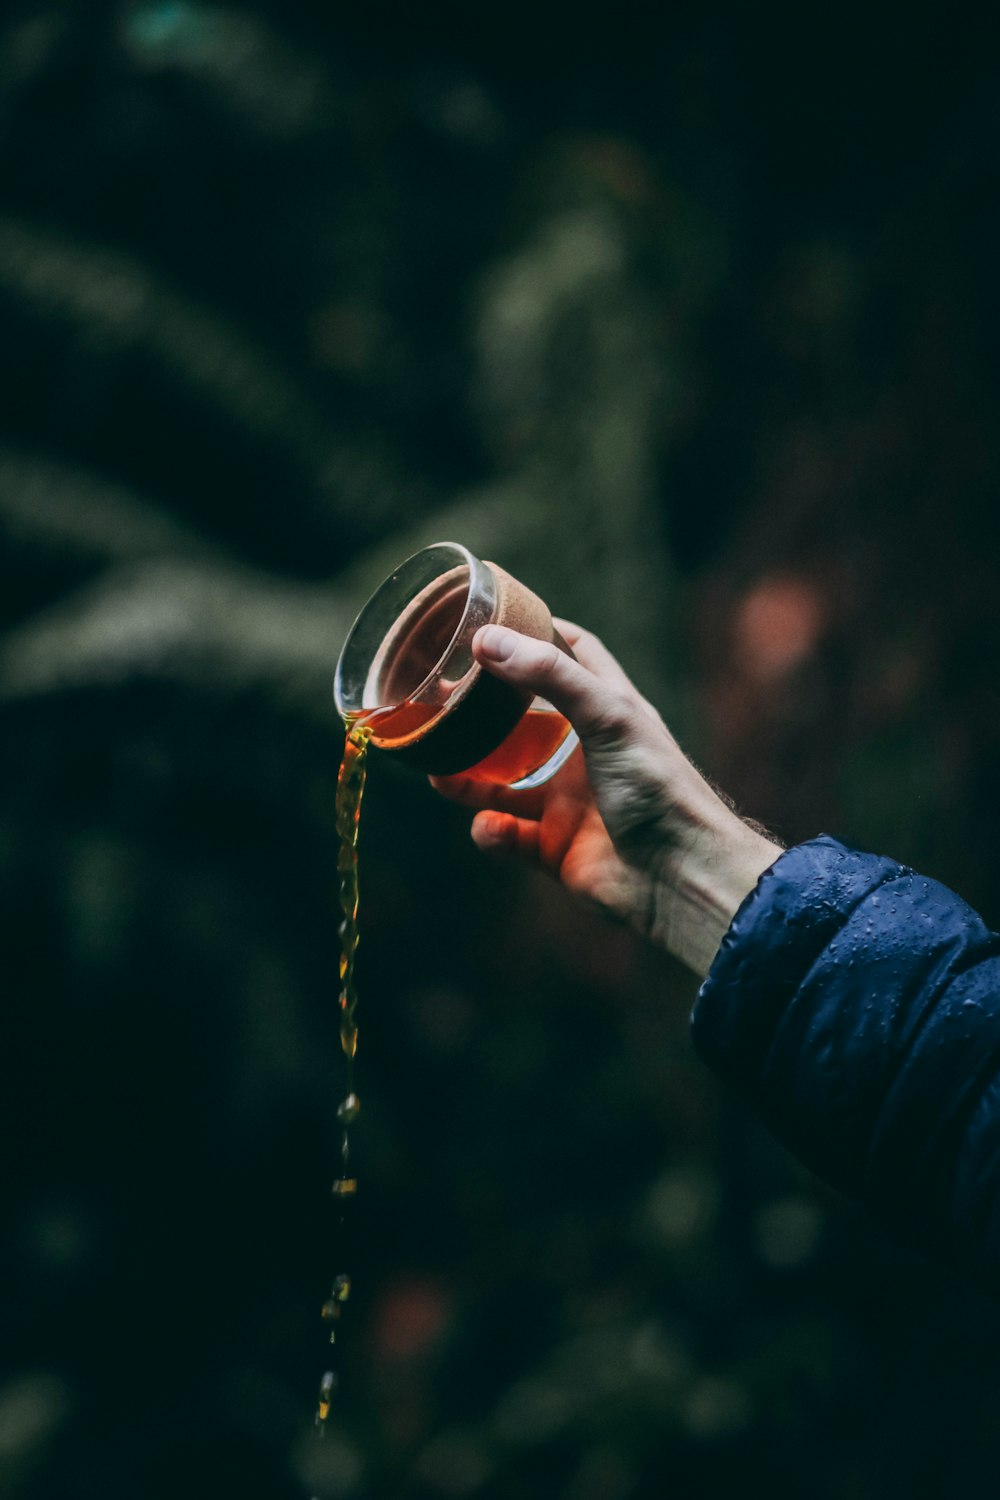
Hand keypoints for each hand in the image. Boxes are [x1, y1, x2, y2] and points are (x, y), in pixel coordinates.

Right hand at [430, 621, 781, 976]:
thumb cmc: (659, 785)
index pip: (575, 655)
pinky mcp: (557, 849)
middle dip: (483, 714)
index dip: (540, 633)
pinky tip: (489, 827)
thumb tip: (487, 640)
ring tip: (436, 769)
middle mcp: (588, 752)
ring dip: (469, 778)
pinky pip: (510, 836)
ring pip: (505, 783)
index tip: (497, 618)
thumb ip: (548, 675)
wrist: (680, 876)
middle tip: (441, 700)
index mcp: (609, 710)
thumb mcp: (607, 715)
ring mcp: (570, 801)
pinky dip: (492, 832)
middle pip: (525, 722)